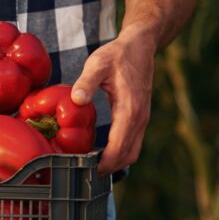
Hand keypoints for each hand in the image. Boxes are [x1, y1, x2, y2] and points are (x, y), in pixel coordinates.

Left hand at [70, 28, 156, 174]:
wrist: (141, 46)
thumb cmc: (118, 54)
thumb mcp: (98, 63)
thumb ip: (86, 82)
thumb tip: (76, 100)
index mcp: (130, 109)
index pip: (120, 146)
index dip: (105, 163)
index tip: (87, 170)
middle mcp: (140, 118)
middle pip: (128, 155)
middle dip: (110, 168)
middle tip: (85, 173)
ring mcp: (142, 119)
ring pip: (133, 152)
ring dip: (116, 162)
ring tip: (91, 166)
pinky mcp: (140, 117)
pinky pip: (132, 143)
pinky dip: (120, 152)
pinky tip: (102, 152)